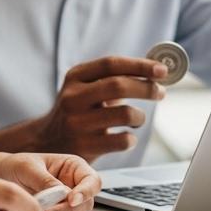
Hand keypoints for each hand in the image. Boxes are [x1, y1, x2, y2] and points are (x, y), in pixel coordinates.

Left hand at [0, 153, 101, 210]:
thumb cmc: (14, 167)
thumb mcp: (27, 167)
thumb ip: (45, 180)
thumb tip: (62, 194)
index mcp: (74, 169)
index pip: (93, 182)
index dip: (87, 192)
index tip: (72, 200)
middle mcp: (75, 189)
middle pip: (86, 206)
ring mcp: (66, 207)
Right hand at [31, 56, 167, 161]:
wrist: (47, 142)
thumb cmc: (79, 110)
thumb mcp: (87, 88)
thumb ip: (116, 77)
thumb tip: (156, 69)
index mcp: (75, 76)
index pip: (111, 64)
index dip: (140, 65)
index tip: (162, 70)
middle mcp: (73, 97)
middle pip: (118, 86)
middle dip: (146, 88)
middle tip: (160, 92)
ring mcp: (77, 122)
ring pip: (124, 114)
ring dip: (140, 117)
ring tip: (138, 119)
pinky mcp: (83, 146)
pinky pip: (122, 140)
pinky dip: (131, 139)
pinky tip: (127, 137)